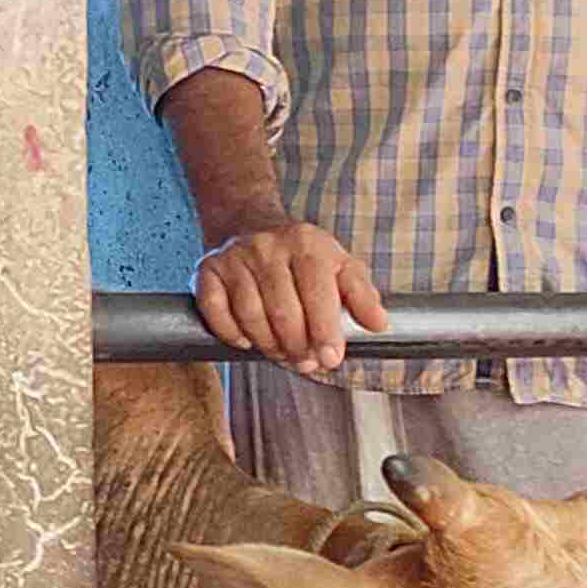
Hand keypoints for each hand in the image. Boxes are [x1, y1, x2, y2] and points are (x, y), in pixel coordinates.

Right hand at [191, 222, 386, 376]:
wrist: (250, 225)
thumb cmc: (301, 257)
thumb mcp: (339, 266)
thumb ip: (362, 295)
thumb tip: (378, 324)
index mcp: (307, 243)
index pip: (317, 292)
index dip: (324, 330)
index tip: (330, 359)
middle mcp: (268, 246)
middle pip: (282, 310)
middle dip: (297, 346)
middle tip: (305, 362)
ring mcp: (234, 257)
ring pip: (249, 315)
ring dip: (267, 345)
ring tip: (282, 353)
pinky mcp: (207, 269)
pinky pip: (215, 310)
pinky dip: (231, 333)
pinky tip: (247, 340)